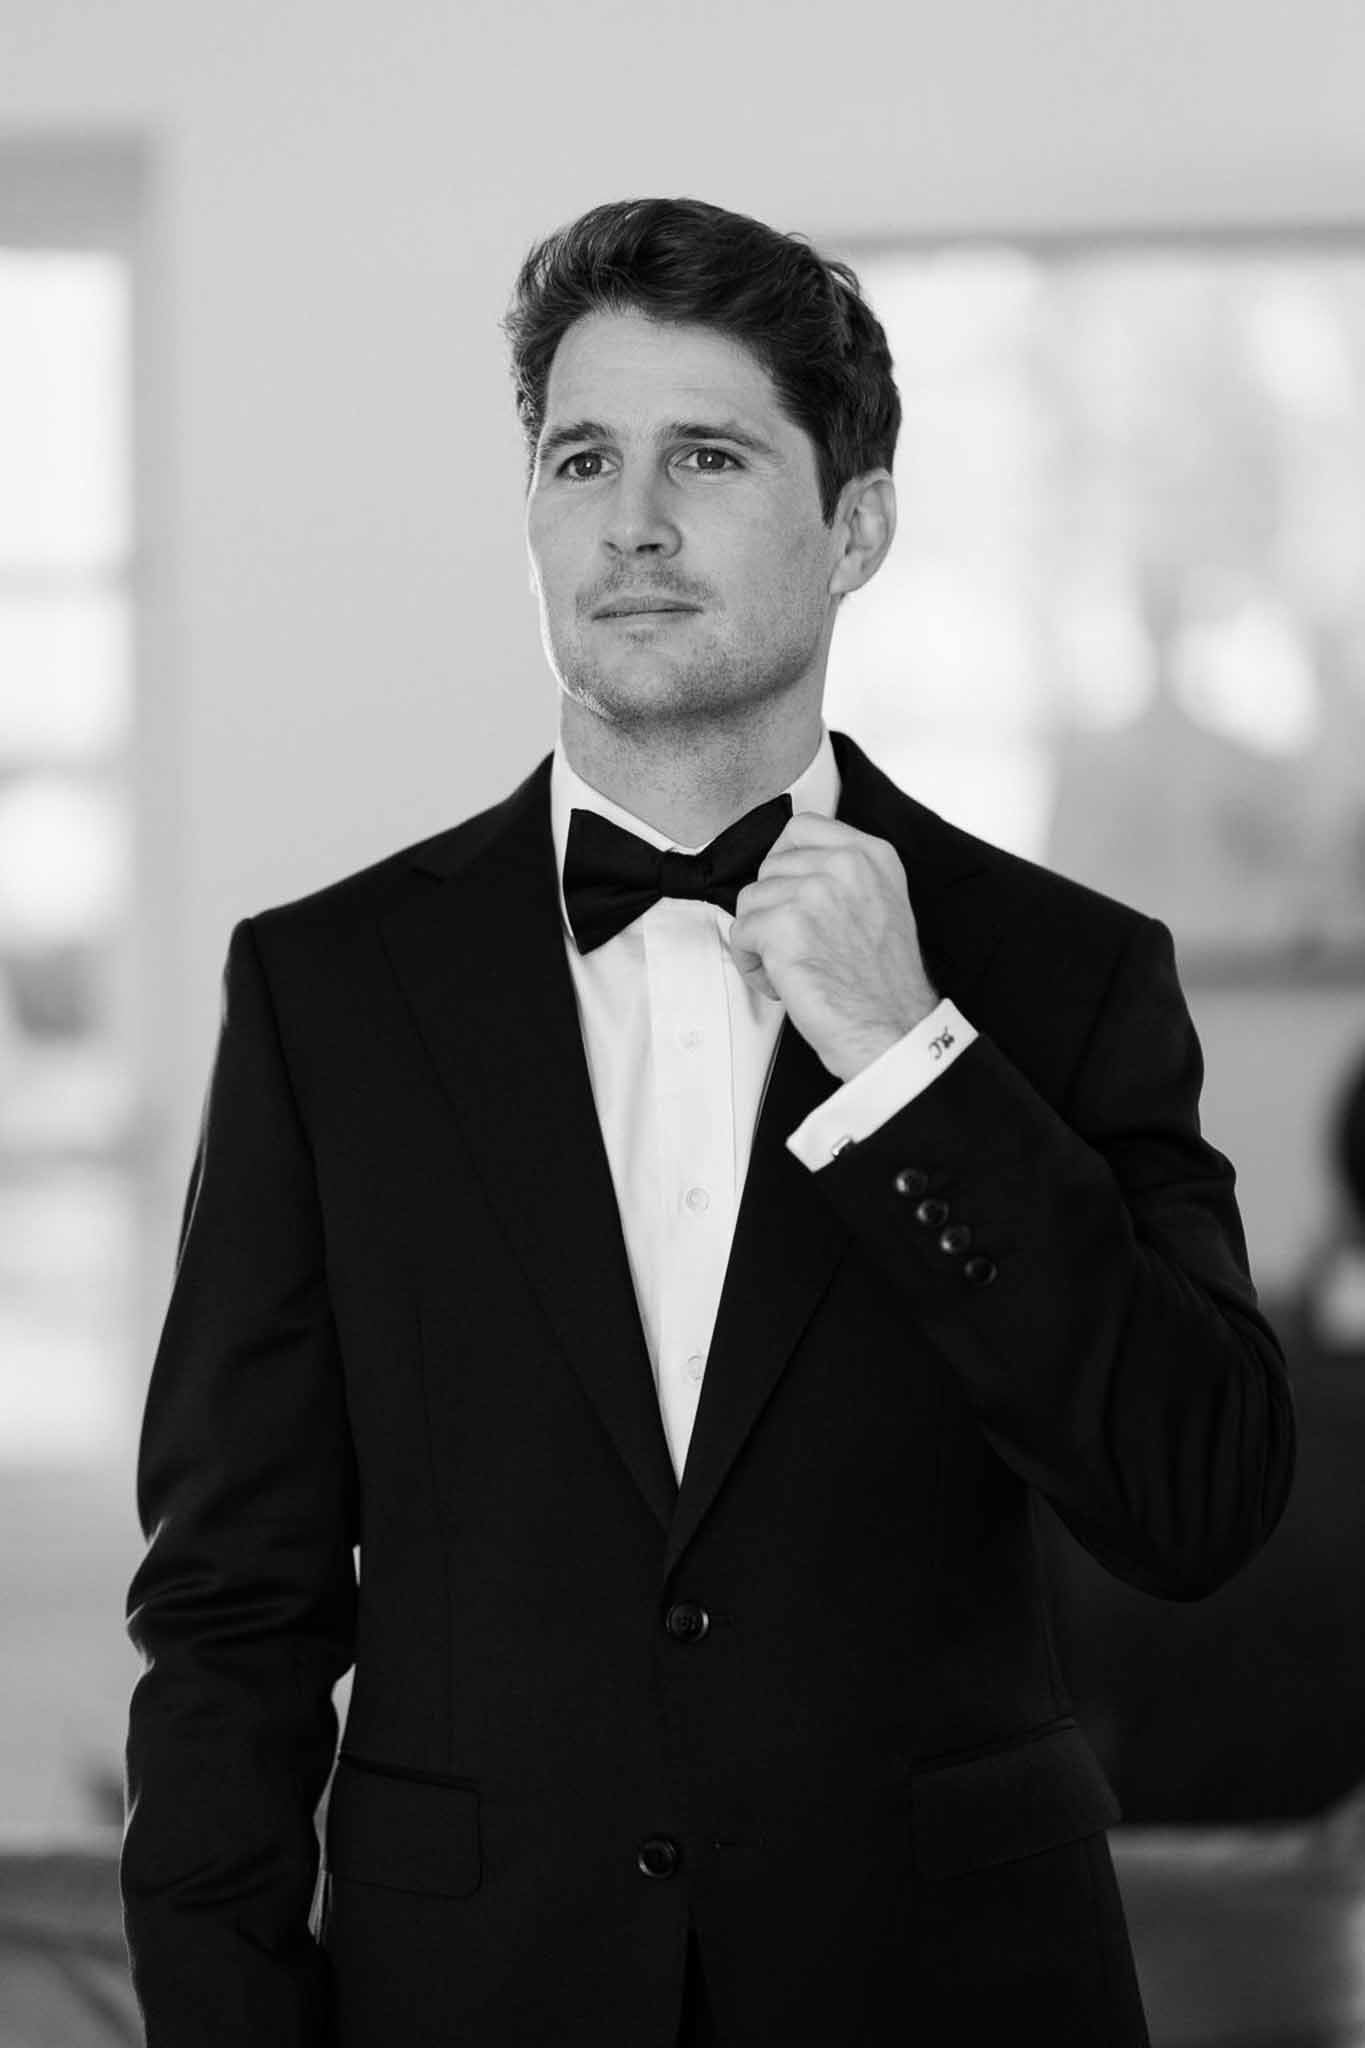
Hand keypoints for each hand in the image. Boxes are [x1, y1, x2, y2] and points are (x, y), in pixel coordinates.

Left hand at [728, 812, 940, 1081]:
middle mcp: (844, 865)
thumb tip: (793, 868)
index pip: (802, 827)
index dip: (783, 861)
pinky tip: (781, 982)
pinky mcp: (784, 927)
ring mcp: (813, 893)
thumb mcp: (882, 902)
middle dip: (772, 908)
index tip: (786, 891)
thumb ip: (844, 875)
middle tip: (796, 944)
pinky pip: (740, 934)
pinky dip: (752, 965)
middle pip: (769, 867)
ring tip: (791, 967)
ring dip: (760, 939)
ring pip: (750, 901)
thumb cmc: (884, 982)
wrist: (892, 1028)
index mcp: (871, 854)